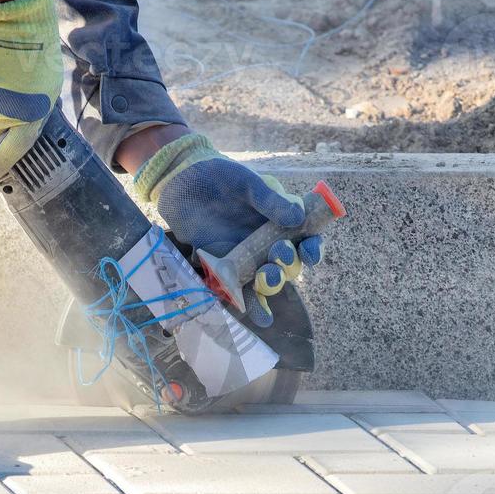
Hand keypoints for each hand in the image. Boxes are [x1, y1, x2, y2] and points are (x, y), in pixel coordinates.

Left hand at [135, 134, 323, 326]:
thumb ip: (270, 200)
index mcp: (280, 220)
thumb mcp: (247, 182)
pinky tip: (258, 318)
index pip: (306, 239)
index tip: (310, 251)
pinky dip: (248, 304)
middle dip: (287, 265)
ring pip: (266, 280)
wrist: (181, 181)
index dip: (313, 248)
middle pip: (288, 264)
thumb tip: (298, 216)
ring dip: (270, 285)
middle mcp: (268, 242)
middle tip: (276, 256)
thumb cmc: (219, 175)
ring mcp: (246, 257)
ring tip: (265, 282)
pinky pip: (238, 290)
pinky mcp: (224, 268)